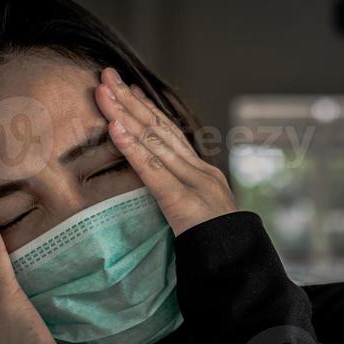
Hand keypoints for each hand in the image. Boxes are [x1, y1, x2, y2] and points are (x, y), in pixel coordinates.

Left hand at [96, 67, 237, 235]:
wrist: (241, 268)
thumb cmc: (220, 249)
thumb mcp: (203, 218)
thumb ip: (186, 200)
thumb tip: (166, 191)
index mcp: (204, 174)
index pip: (172, 135)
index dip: (148, 110)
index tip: (128, 89)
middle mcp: (201, 171)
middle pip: (160, 129)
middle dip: (130, 100)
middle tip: (107, 75)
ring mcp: (194, 184)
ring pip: (154, 142)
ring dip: (124, 114)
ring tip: (102, 93)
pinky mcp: (182, 201)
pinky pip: (153, 171)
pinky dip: (132, 147)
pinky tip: (114, 128)